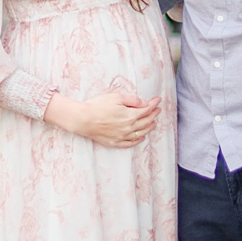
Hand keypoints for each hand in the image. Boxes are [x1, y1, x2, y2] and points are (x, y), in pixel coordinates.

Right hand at [44, 92, 160, 149]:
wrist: (83, 119)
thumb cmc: (97, 106)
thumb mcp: (116, 97)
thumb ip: (132, 100)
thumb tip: (144, 104)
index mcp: (130, 115)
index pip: (146, 110)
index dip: (153, 104)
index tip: (158, 100)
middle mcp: (129, 127)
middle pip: (146, 121)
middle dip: (154, 115)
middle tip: (158, 110)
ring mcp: (122, 136)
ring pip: (140, 133)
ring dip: (149, 127)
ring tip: (153, 123)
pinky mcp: (115, 142)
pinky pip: (130, 143)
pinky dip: (138, 140)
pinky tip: (141, 137)